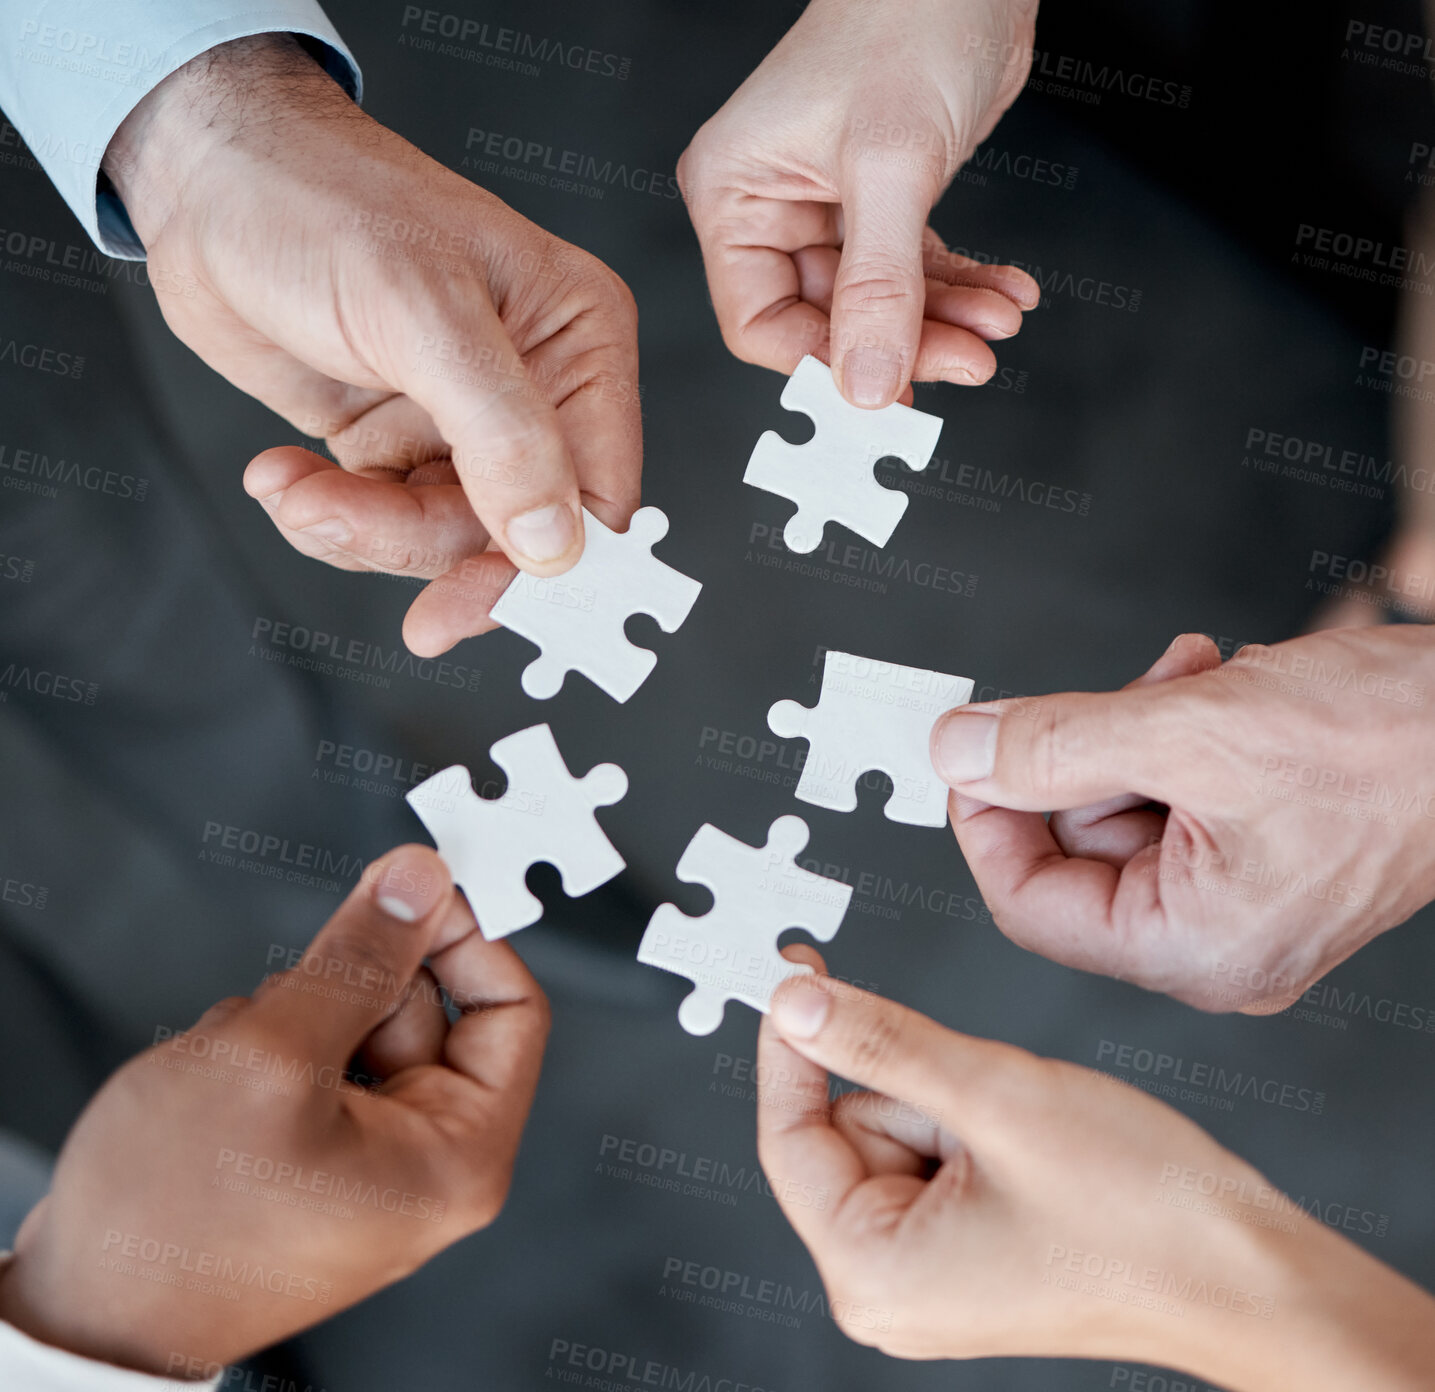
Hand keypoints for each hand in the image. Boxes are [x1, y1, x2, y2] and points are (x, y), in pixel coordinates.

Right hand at [0, 845, 548, 1377]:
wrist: (85, 1315)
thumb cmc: (176, 1221)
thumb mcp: (276, 1056)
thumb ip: (359, 957)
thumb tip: (421, 881)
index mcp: (458, 1156)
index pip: (512, 1009)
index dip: (468, 937)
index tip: (418, 887)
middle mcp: (425, 1162)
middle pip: (425, 1009)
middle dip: (348, 988)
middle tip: (292, 1001)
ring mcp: (366, 1158)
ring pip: (357, 1023)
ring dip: (294, 1017)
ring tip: (237, 1065)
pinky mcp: (313, 1151)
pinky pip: (314, 1058)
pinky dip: (265, 1050)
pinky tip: (219, 1086)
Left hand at [105, 35, 640, 655]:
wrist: (210, 181)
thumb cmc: (322, 202)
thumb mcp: (423, 313)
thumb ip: (503, 433)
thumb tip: (557, 545)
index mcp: (577, 344)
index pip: (598, 493)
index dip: (544, 566)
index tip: (468, 605)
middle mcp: (534, 393)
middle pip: (513, 534)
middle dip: (418, 543)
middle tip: (341, 524)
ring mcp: (464, 426)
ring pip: (440, 539)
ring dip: (359, 530)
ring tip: (291, 485)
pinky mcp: (399, 444)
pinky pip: (384, 525)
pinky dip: (327, 518)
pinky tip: (282, 473)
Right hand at [678, 0, 1040, 406]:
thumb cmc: (907, 18)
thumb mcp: (891, 166)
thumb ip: (880, 286)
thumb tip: (869, 385)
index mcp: (735, 194)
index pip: (760, 321)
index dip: (823, 362)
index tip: (888, 389)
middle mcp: (771, 207)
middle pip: (828, 320)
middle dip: (905, 342)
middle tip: (969, 359)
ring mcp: (827, 209)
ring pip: (879, 304)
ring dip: (943, 320)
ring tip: (997, 322)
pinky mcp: (880, 204)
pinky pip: (914, 272)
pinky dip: (961, 287)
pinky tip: (1003, 292)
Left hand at [757, 956, 1434, 1386]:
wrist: (1248, 1272)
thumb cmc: (1142, 1215)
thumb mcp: (992, 1095)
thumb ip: (879, 1041)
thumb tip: (794, 1004)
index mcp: (871, 1272)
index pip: (789, 1133)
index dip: (791, 1045)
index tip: (794, 972)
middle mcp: (885, 1287)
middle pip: (847, 1127)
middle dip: (915, 1086)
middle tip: (987, 1098)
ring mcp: (925, 1273)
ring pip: (898, 1128)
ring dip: (955, 1102)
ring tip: (1027, 1133)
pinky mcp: (961, 1252)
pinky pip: (934, 1151)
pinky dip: (975, 1123)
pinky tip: (1033, 1146)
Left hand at [928, 628, 1434, 1010]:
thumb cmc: (1395, 745)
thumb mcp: (1192, 731)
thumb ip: (1056, 746)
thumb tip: (959, 753)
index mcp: (1193, 947)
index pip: (1028, 903)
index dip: (985, 818)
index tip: (971, 750)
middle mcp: (1214, 940)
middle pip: (1074, 846)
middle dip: (1081, 753)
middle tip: (1119, 694)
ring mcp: (1240, 897)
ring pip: (1122, 805)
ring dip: (1132, 728)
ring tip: (1190, 681)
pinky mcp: (1261, 850)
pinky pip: (1174, 792)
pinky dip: (1173, 730)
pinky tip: (1213, 687)